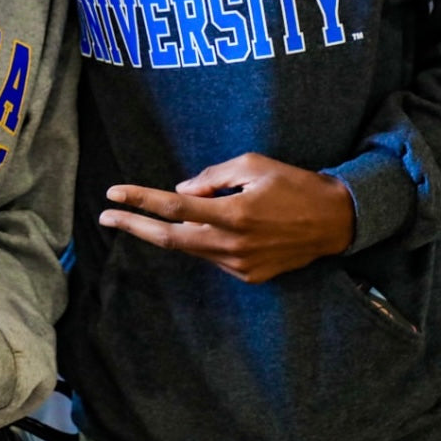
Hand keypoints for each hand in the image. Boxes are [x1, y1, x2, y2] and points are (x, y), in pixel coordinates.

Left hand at [99, 152, 354, 283]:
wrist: (334, 222)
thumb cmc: (294, 184)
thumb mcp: (254, 165)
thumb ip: (213, 177)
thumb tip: (180, 192)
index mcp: (234, 214)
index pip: (174, 208)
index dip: (140, 201)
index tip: (113, 194)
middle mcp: (233, 246)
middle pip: (170, 238)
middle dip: (134, 227)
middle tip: (106, 217)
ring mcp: (240, 266)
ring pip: (190, 248)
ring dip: (167, 232)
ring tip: (147, 215)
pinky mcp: (248, 276)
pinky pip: (212, 256)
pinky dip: (198, 239)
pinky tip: (197, 226)